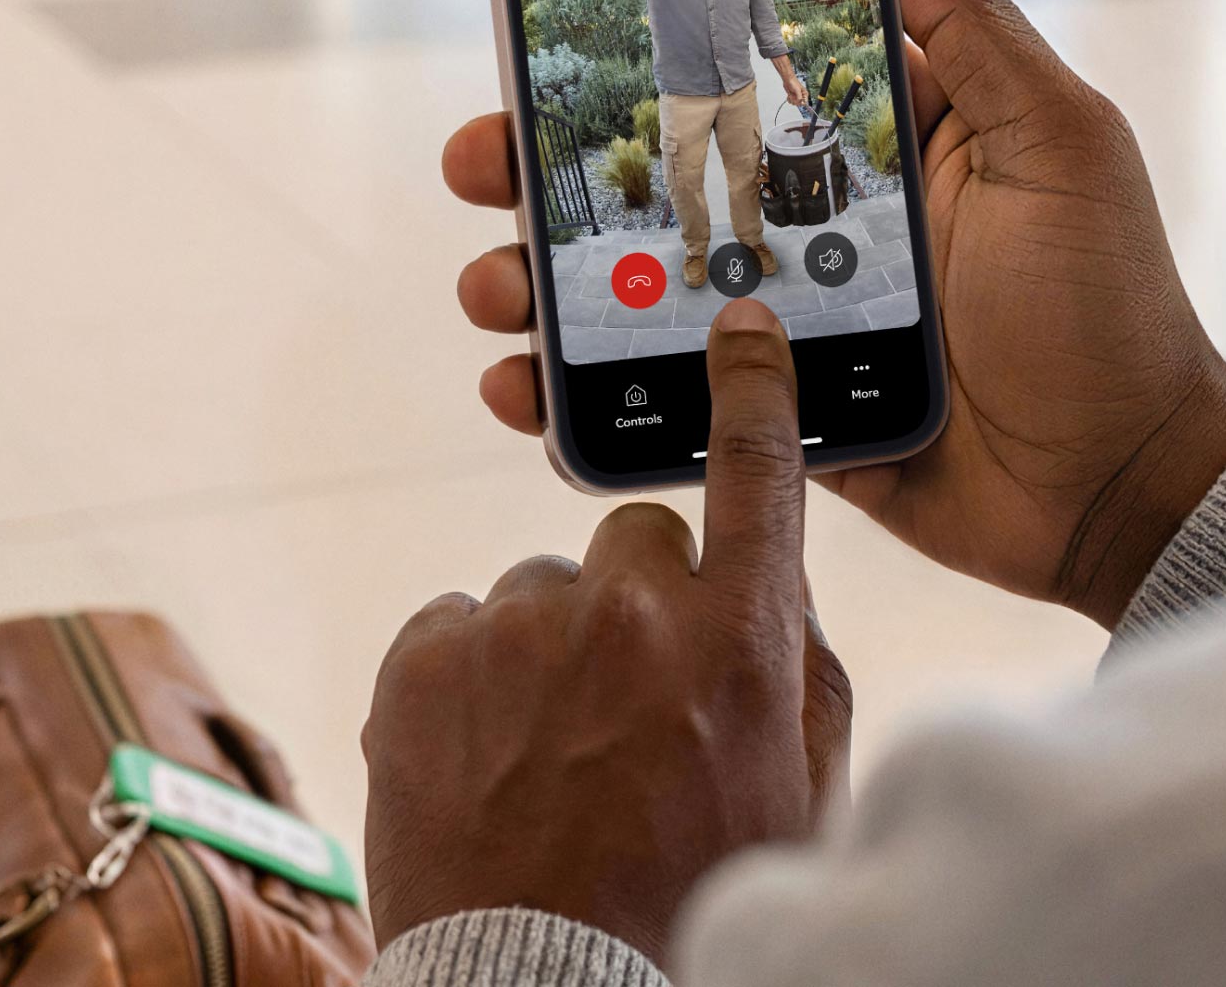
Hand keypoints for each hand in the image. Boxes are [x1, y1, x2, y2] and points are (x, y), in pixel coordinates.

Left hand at [361, 299, 851, 967]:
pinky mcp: (424, 660)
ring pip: (543, 586)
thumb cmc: (686, 896)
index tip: (740, 329)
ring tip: (547, 751)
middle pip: (638, 531)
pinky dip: (472, 673)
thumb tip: (772, 584)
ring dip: (550, 647)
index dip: (752, 388)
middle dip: (638, 596)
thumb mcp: (797, 792)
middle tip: (625, 694)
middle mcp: (632, 614)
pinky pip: (459, 622)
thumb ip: (800, 666)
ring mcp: (518, 630)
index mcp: (738, 641)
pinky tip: (487, 754)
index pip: (758, 470)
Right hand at [443, 0, 1225, 629]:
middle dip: (554, 172)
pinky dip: (584, 398)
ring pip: (640, 291)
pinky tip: (523, 391)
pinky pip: (662, 400)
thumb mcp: (1055, 143)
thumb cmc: (1104, 306)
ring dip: (547, 283)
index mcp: (872, 149)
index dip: (641, 59)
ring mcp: (785, 326)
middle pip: (658, 184)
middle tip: (481, 160)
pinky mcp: (771, 415)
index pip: (731, 83)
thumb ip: (973, 32)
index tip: (549, 30)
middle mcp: (814, 226)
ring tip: (494, 284)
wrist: (1116, 486)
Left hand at [783, 71, 809, 106]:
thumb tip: (801, 102)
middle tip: (793, 96)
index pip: (805, 102)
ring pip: (794, 103)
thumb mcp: (797, 90)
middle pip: (799, 104)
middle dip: (795, 101)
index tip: (797, 100)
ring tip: (791, 95)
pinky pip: (791, 101)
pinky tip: (789, 95)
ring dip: (791, 100)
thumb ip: (799, 97)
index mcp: (805, 94)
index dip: (800, 102)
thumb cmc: (794, 83)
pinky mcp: (792, 97)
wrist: (787, 80)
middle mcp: (801, 96)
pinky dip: (789, 99)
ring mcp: (796, 97)